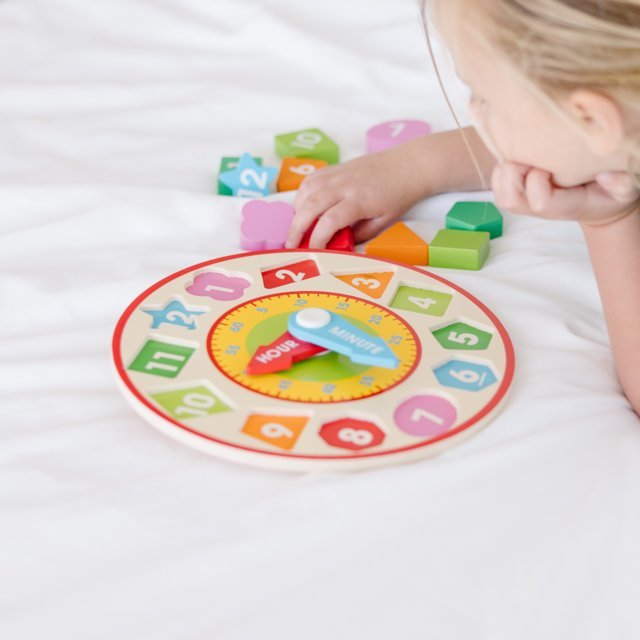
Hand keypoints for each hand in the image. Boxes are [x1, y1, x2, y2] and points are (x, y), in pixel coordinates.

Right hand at [285, 145, 421, 248]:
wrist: (407, 165)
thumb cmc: (398, 195)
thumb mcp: (384, 222)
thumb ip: (360, 235)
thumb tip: (339, 245)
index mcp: (359, 201)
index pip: (330, 222)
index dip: (317, 239)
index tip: (313, 251)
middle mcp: (343, 185)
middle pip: (310, 206)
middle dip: (296, 229)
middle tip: (291, 245)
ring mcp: (336, 174)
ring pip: (305, 192)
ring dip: (297, 212)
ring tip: (298, 228)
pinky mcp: (333, 168)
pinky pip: (309, 181)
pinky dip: (301, 196)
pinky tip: (304, 208)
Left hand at [492, 162, 639, 226]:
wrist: (596, 199)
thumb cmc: (610, 192)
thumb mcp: (626, 187)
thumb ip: (621, 184)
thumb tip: (605, 176)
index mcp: (564, 206)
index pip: (540, 201)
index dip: (539, 180)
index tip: (551, 165)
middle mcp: (538, 206)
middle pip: (510, 194)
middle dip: (517, 169)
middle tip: (533, 154)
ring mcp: (524, 200)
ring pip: (500, 185)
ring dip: (507, 165)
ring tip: (527, 153)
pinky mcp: (516, 190)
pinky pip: (496, 179)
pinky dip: (502, 162)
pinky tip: (520, 153)